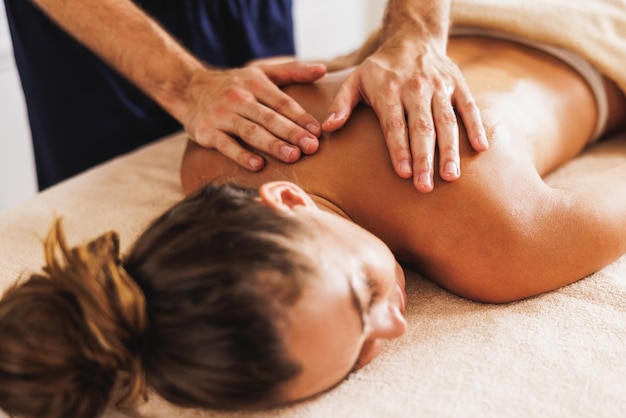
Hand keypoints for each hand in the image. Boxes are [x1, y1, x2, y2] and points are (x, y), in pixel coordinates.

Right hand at [182, 61, 326, 170]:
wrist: (188, 89)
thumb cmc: (235, 85)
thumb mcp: (261, 72)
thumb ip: (292, 72)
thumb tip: (323, 70)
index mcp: (254, 84)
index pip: (282, 102)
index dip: (300, 117)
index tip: (317, 132)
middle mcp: (238, 98)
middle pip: (269, 117)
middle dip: (292, 133)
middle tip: (311, 147)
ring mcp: (221, 115)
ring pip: (250, 132)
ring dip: (272, 145)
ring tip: (293, 156)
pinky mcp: (206, 132)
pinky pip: (226, 145)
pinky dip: (241, 155)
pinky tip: (258, 165)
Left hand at [323, 41, 487, 192]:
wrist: (412, 38)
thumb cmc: (380, 69)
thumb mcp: (355, 80)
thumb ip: (341, 104)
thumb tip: (327, 128)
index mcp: (389, 90)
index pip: (394, 124)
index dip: (399, 149)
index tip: (403, 173)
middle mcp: (416, 88)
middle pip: (421, 127)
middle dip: (424, 158)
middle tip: (424, 186)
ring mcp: (439, 87)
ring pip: (446, 121)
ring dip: (450, 150)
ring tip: (450, 176)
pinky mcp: (457, 85)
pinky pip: (468, 107)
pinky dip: (476, 126)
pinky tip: (480, 149)